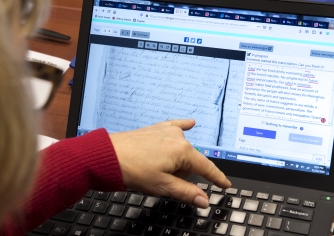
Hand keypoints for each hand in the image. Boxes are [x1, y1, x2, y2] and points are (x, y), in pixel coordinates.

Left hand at [109, 119, 230, 207]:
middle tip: (165, 183)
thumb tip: (204, 200)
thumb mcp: (162, 186)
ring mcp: (166, 131)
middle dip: (184, 174)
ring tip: (157, 170)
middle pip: (191, 161)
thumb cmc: (132, 170)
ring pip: (182, 150)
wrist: (108, 156)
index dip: (216, 178)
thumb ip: (186, 193)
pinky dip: (183, 126)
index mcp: (182, 151)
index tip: (225, 185)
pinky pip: (175, 126)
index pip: (206, 168)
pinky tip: (191, 122)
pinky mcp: (156, 129)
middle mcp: (178, 138)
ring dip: (177, 162)